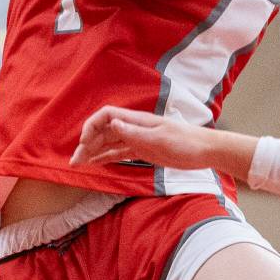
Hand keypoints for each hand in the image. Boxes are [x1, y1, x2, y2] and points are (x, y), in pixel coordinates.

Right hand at [70, 107, 209, 167]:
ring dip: (93, 151)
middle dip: (87, 143)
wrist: (204, 151)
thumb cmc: (185, 142)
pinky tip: (94, 163)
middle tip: (75, 161)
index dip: (92, 126)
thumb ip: (135, 133)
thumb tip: (112, 123)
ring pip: (109, 142)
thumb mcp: (160, 139)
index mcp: (137, 120)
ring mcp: (137, 139)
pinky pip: (118, 152)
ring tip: (78, 164)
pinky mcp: (142, 150)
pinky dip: (105, 157)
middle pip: (104, 130)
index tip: (83, 143)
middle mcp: (134, 127)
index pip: (107, 115)